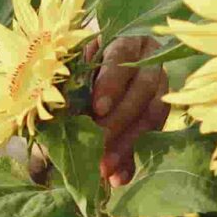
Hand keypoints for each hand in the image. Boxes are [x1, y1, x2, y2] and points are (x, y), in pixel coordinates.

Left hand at [24, 33, 171, 188]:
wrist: (107, 65)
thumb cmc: (83, 65)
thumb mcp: (77, 68)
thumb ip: (70, 88)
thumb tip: (55, 123)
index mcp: (123, 40)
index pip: (120, 56)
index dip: (110, 82)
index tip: (97, 108)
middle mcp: (149, 59)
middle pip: (141, 89)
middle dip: (118, 122)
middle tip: (97, 149)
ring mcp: (161, 85)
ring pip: (152, 115)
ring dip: (127, 145)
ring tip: (105, 169)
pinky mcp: (161, 111)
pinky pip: (152, 137)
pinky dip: (134, 158)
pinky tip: (119, 176)